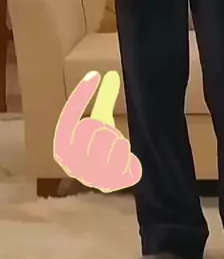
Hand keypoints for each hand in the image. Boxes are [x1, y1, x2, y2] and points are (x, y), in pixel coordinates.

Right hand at [53, 70, 141, 192]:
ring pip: (105, 141)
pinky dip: (124, 152)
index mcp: (62, 148)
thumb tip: (111, 74)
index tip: (94, 74)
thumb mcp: (101, 120)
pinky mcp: (107, 184)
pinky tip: (125, 156)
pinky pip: (119, 155)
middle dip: (102, 126)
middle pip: (88, 128)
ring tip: (116, 145)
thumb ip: (104, 98)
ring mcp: (88, 176)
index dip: (80, 95)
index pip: (68, 117)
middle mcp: (71, 164)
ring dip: (115, 139)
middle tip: (108, 132)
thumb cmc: (100, 146)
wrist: (114, 176)